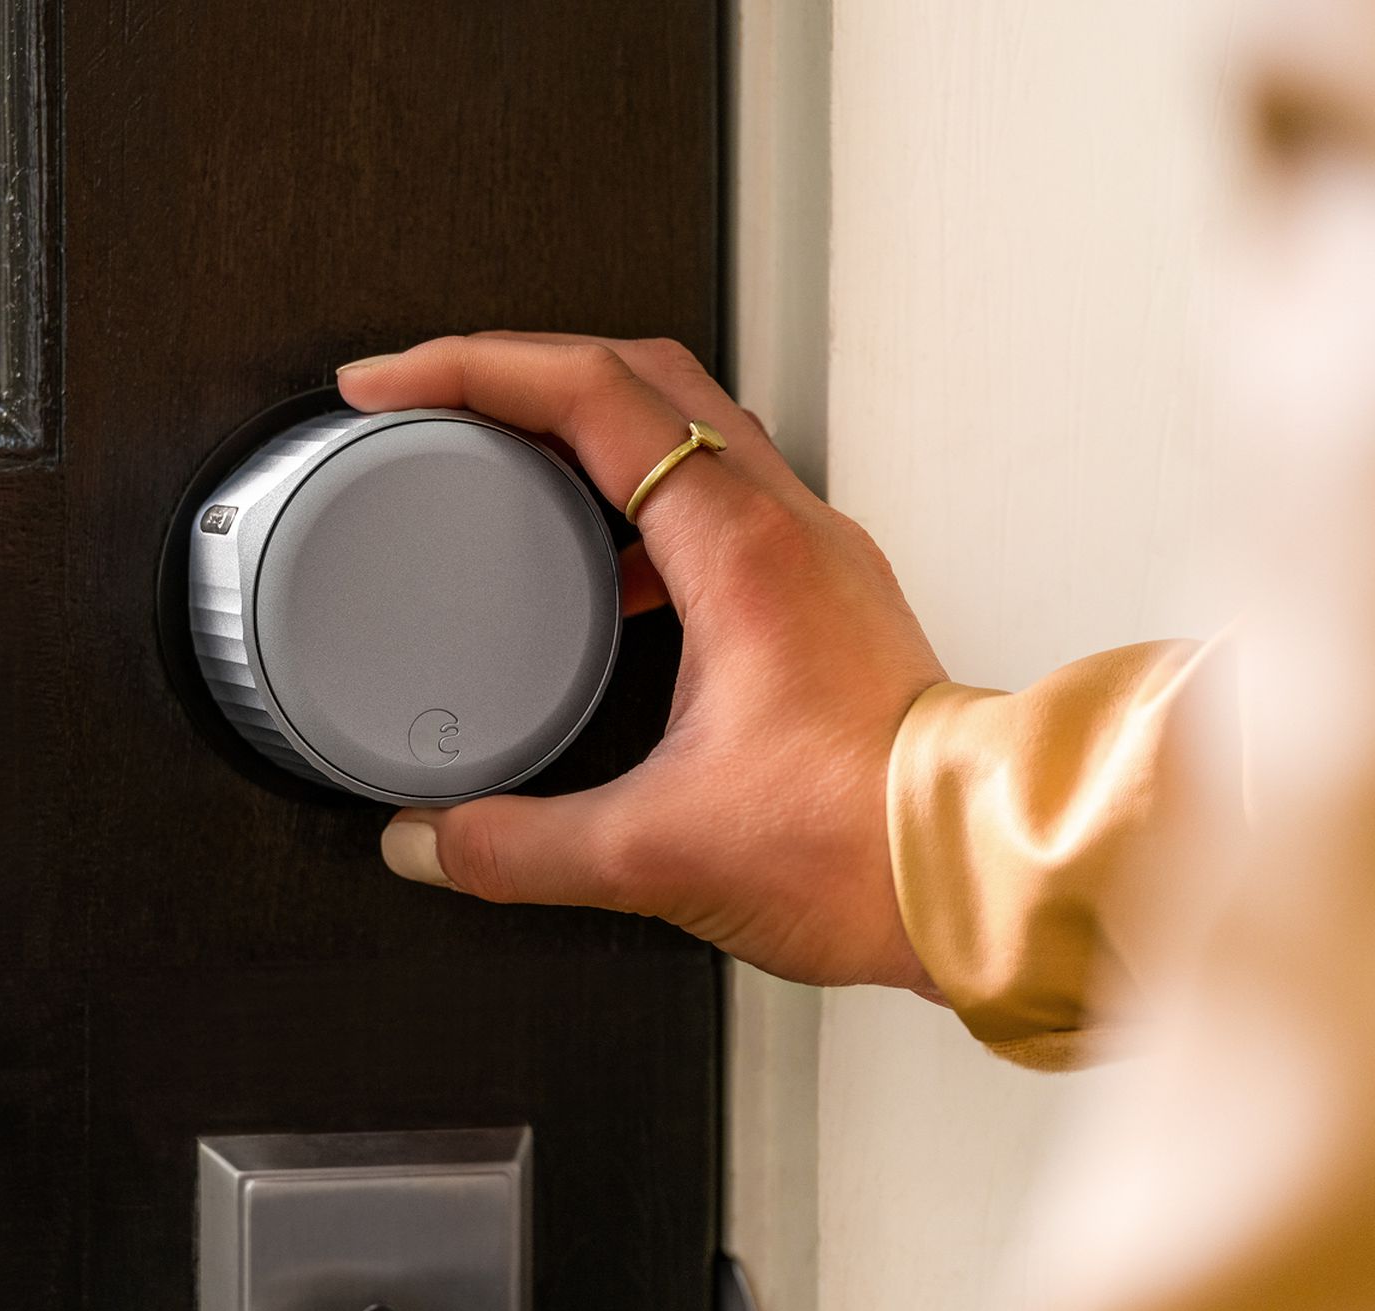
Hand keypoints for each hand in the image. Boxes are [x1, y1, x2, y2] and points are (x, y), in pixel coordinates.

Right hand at [339, 333, 945, 992]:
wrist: (983, 878)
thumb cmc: (869, 846)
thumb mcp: (656, 854)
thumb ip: (518, 848)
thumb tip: (429, 844)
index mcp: (738, 550)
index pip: (589, 393)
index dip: (470, 368)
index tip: (391, 383)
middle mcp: (785, 529)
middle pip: (640, 375)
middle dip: (521, 369)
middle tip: (436, 396)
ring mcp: (814, 557)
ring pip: (688, 428)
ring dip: (588, 428)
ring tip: (507, 466)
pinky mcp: (826, 601)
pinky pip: (720, 501)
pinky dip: (640, 505)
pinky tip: (606, 579)